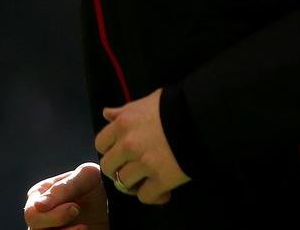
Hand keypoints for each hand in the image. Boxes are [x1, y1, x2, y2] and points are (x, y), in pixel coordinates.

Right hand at [24, 162, 108, 228]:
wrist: (114, 200)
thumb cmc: (97, 183)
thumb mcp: (85, 176)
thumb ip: (62, 188)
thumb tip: (37, 205)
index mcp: (40, 195)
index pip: (32, 213)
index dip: (52, 215)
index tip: (75, 207)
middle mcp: (40, 215)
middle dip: (57, 222)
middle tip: (77, 211)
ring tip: (84, 227)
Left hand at [96, 88, 189, 205]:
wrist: (199, 117)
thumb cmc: (173, 105)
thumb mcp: (147, 102)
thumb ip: (124, 110)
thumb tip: (106, 113)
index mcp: (123, 124)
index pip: (100, 143)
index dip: (110, 149)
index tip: (120, 151)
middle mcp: (128, 145)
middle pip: (108, 167)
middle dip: (118, 169)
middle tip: (132, 168)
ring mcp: (143, 164)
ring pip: (124, 184)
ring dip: (134, 184)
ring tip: (148, 179)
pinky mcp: (160, 180)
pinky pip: (145, 197)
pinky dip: (153, 196)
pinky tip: (163, 190)